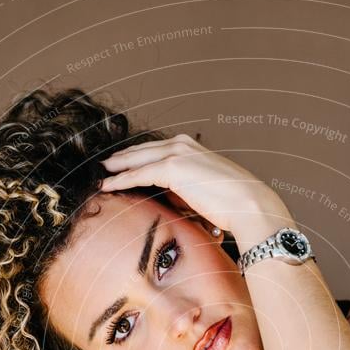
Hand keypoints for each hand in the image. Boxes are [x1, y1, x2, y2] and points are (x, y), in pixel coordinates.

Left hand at [99, 133, 290, 235]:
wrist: (249, 205)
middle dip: (121, 159)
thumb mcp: (206, 190)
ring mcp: (177, 153)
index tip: (121, 165)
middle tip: (103, 167)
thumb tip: (170, 200)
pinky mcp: (172, 167)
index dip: (136, 158)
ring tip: (99, 176)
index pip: (156, 150)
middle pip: (142, 150)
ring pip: (136, 159)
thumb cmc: (234, 204)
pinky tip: (106, 186)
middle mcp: (183, 144)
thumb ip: (186, 189)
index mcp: (192, 147)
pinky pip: (138, 174)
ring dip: (116, 168)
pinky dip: (120, 180)